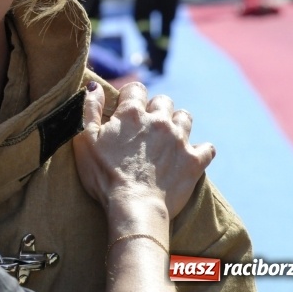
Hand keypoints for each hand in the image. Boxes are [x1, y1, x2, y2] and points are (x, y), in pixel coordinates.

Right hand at [74, 81, 215, 218]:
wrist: (133, 206)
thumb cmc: (104, 175)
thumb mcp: (85, 140)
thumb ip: (90, 109)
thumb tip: (94, 86)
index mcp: (131, 114)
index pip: (135, 89)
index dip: (129, 97)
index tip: (124, 109)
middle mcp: (159, 120)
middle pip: (163, 101)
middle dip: (155, 109)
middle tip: (145, 127)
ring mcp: (179, 140)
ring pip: (185, 117)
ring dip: (177, 123)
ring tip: (168, 137)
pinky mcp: (194, 161)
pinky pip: (207, 148)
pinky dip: (200, 150)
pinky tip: (190, 156)